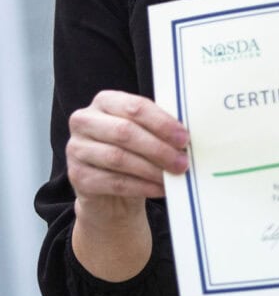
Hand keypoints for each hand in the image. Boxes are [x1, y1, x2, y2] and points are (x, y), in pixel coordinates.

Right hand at [68, 90, 188, 209]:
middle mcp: (84, 121)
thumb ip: (159, 127)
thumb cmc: (133, 153)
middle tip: (182, 161)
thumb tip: (185, 134)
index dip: (162, 122)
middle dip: (158, 148)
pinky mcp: (77, 176)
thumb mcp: (144, 133)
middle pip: (125, 132)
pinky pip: (113, 182)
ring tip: (173, 176)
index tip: (184, 138)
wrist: (110, 194)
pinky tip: (159, 188)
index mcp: (104, 101)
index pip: (135, 106)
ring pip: (118, 158)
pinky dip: (141, 186)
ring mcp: (76, 149)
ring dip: (151, 169)